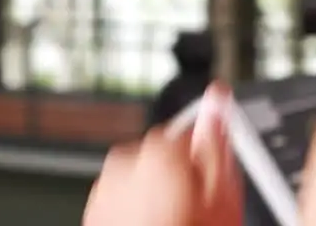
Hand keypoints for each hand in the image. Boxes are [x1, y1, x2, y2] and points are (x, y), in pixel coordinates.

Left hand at [84, 85, 242, 225]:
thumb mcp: (221, 200)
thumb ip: (217, 146)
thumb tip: (218, 102)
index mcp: (158, 152)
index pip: (194, 134)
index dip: (210, 165)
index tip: (216, 189)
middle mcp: (124, 162)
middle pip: (166, 158)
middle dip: (182, 181)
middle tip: (198, 216)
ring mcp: (104, 189)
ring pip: (143, 181)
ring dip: (157, 199)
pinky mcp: (94, 214)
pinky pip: (122, 202)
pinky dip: (136, 214)